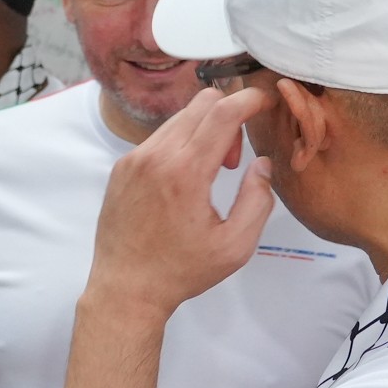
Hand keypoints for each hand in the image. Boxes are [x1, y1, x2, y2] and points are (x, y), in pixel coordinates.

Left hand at [86, 88, 278, 316]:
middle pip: (201, 103)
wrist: (126, 288)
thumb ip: (258, 200)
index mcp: (186, 173)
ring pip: (179, 117)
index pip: (223, 111)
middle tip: (232, 161)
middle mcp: (156, 156)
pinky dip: (181, 144)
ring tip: (207, 174)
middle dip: (229, 117)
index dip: (250, 98)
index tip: (266, 102)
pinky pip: (159, 136)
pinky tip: (182, 181)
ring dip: (204, 131)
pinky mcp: (122, 167)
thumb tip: (263, 163)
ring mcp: (134, 159)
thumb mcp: (235, 246)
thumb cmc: (182, 271)